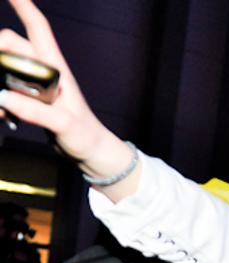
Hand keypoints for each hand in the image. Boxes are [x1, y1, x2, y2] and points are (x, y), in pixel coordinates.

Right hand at [0, 0, 115, 162]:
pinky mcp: (29, 100)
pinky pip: (4, 91)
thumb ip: (35, 112)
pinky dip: (0, 102)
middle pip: (11, 45)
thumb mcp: (63, 124)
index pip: (39, 29)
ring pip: (3, 68)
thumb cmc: (85, 136)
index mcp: (56, 68)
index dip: (24, 7)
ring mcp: (35, 86)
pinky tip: (4, 118)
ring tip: (3, 113)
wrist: (91, 154)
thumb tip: (2, 97)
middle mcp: (43, 71)